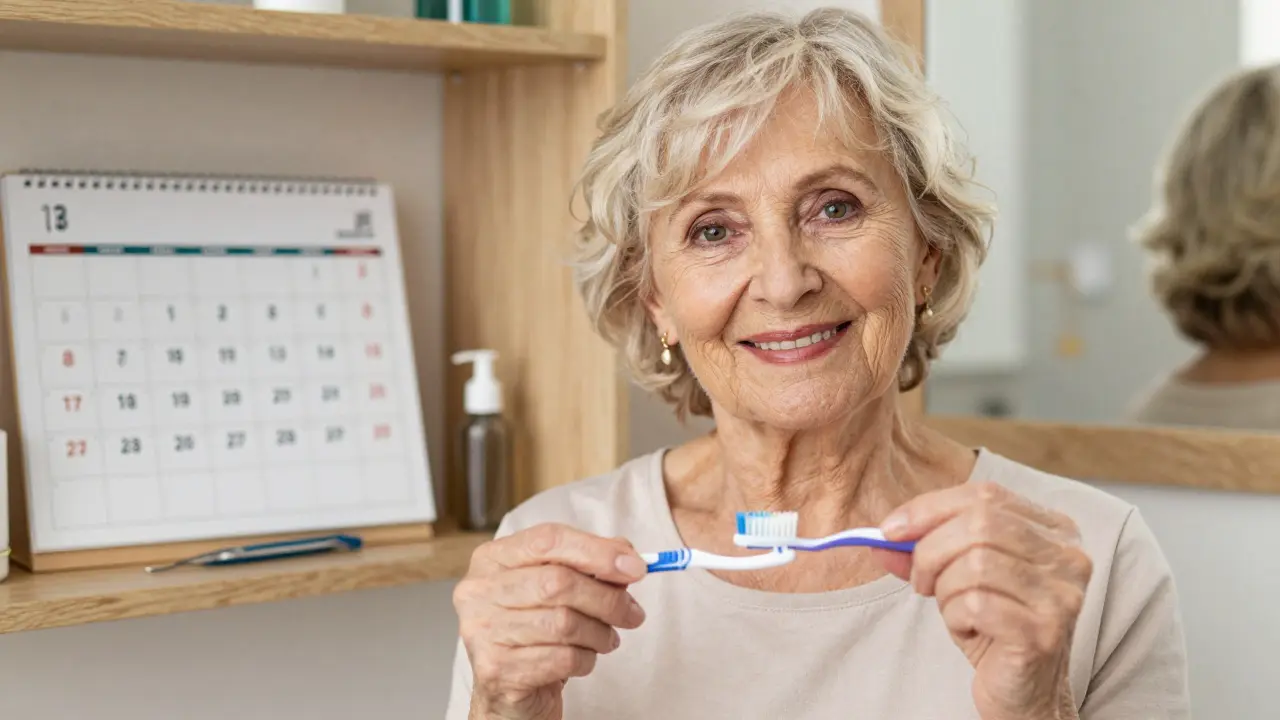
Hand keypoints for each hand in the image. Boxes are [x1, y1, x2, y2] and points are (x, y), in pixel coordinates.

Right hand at [454, 523, 648, 719]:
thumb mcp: (558, 589)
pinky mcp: (496, 669)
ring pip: (563, 623)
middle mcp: (479, 590)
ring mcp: (483, 630)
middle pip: (558, 582)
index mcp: (493, 558)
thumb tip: (627, 556)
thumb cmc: (535, 632)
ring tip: (607, 639)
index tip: (636, 567)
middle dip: (607, 598)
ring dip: (599, 633)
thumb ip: (589, 564)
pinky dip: (585, 660)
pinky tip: (583, 659)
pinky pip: (561, 658)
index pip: (548, 540)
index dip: (597, 551)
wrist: (508, 693)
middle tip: (632, 613)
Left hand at [876, 482, 1091, 719]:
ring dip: (946, 589)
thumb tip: (883, 535)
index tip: (890, 529)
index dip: (930, 507)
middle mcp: (1068, 557)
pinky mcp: (1045, 632)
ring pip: (976, 564)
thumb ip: (925, 548)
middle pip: (980, 524)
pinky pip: (977, 605)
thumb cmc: (993, 627)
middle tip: (920, 582)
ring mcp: (1061, 595)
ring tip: (954, 610)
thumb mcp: (958, 576)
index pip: (986, 494)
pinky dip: (956, 617)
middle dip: (931, 551)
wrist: (1023, 692)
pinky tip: (968, 630)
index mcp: (1054, 530)